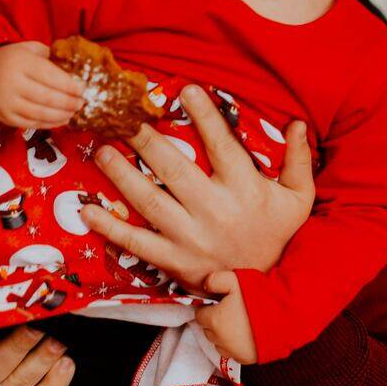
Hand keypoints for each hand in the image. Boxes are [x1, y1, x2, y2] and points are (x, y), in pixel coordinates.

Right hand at [0, 40, 86, 128]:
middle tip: (82, 103)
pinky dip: (49, 124)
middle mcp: (12, 83)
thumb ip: (51, 56)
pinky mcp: (5, 117)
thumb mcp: (29, 49)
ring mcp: (7, 102)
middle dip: (69, 102)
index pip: (50, 76)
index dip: (70, 85)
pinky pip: (31, 123)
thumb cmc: (13, 59)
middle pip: (47, 98)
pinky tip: (61, 119)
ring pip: (40, 114)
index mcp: (21, 62)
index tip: (83, 89)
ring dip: (61, 115)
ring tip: (74, 112)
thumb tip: (76, 69)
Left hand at [76, 84, 314, 284]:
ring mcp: (190, 238)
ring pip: (149, 201)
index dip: (205, 117)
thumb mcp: (298, 199)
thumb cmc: (277, 236)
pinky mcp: (173, 261)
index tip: (185, 91)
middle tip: (124, 118)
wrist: (266, 294)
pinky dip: (110, 227)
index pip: (222, 146)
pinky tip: (88, 211)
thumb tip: (298, 123)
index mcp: (244, 190)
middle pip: (174, 169)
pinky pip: (136, 242)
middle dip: (147, 140)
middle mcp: (214, 211)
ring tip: (102, 151)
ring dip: (121, 175)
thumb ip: (298, 161)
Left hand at [193, 270, 257, 365]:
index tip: (219, 303)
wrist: (285, 316)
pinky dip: (235, 346)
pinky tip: (246, 335)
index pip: (199, 314)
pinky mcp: (245, 359)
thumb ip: (215, 280)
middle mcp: (219, 339)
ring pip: (218, 344)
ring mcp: (232, 351)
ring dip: (223, 335)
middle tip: (229, 311)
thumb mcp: (235, 279)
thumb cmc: (259, 297)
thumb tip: (205, 286)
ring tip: (238, 324)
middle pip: (208, 330)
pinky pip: (233, 353)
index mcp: (214, 320)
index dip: (209, 307)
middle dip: (214, 321)